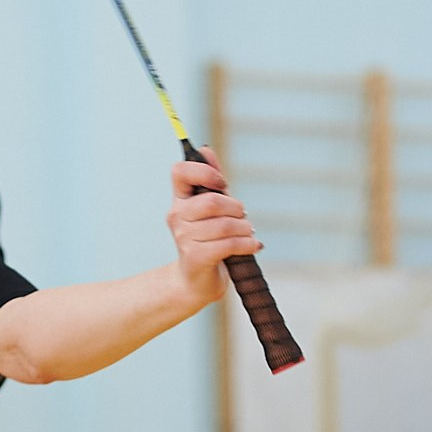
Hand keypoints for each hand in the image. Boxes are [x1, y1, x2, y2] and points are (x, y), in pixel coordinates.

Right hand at [167, 149, 260, 303]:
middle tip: (243, 215)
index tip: (220, 183)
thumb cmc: (208, 240)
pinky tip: (254, 246)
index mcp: (179, 200)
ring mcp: (184, 238)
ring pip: (225, 225)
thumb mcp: (212, 209)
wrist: (196, 282)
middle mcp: (177, 216)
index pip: (180, 171)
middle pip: (212, 201)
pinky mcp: (196, 257)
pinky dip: (247, 244)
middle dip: (236, 207)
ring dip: (245, 229)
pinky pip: (228, 244)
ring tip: (248, 233)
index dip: (204, 171)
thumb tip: (206, 149)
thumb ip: (211, 181)